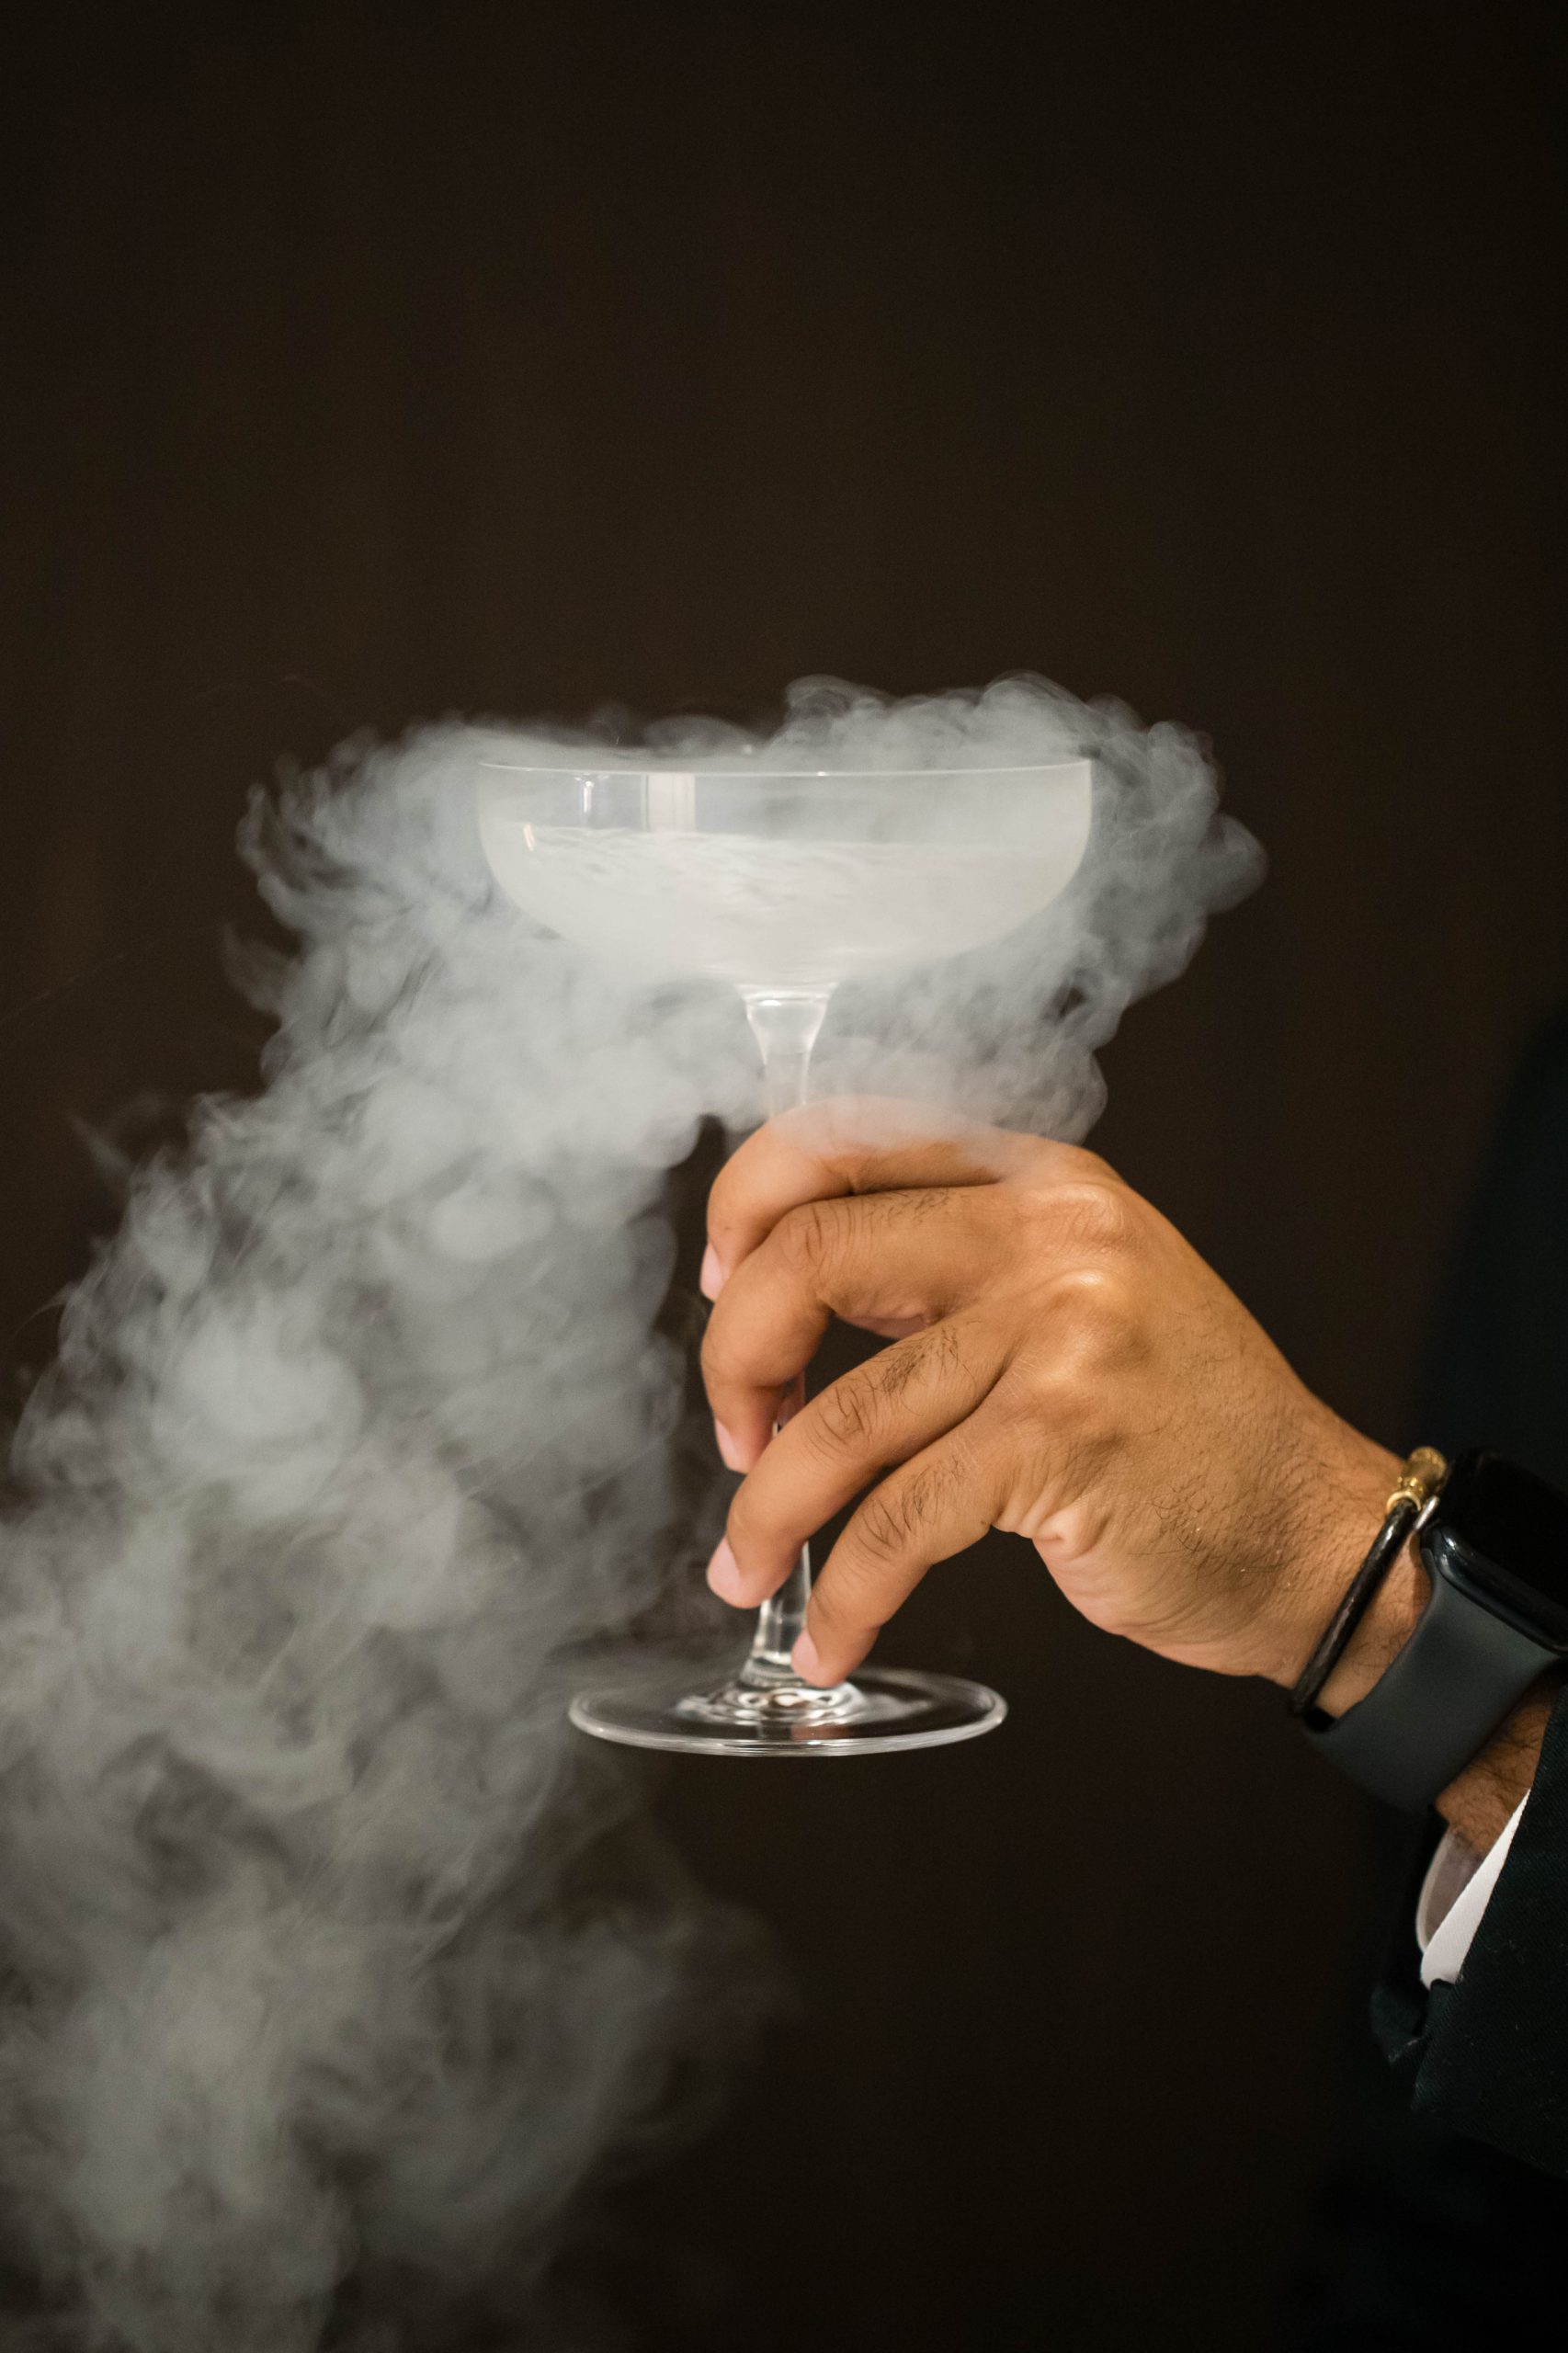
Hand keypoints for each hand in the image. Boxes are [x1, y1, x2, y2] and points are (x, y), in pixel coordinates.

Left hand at [699, 1099, 1398, 1692]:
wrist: (1316, 1534)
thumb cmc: (1184, 1433)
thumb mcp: (1081, 1296)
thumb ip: (955, 1269)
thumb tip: (780, 1288)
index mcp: (1041, 1182)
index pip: (842, 1142)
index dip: (747, 1207)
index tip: (721, 1288)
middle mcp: (1051, 1235)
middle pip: (811, 1258)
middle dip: (733, 1361)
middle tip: (736, 1438)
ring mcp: (1061, 1332)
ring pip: (841, 1416)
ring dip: (768, 1511)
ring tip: (747, 1567)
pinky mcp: (1063, 1440)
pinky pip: (897, 1522)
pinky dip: (844, 1593)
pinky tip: (832, 1634)